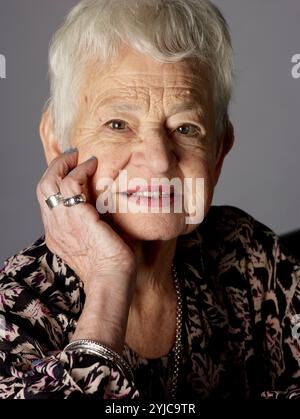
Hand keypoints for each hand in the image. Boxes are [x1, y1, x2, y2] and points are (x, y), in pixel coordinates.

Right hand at [36, 149, 135, 289]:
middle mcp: (55, 227)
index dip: (57, 180)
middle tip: (71, 156)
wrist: (113, 280)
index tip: (72, 169)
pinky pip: (71, 185)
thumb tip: (110, 203)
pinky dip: (80, 170)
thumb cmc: (111, 265)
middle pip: (42, 188)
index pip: (48, 200)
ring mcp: (62, 222)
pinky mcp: (77, 218)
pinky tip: (94, 165)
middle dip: (55, 167)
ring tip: (80, 156)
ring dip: (65, 164)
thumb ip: (95, 221)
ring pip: (50, 182)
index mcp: (57, 234)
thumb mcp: (97, 239)